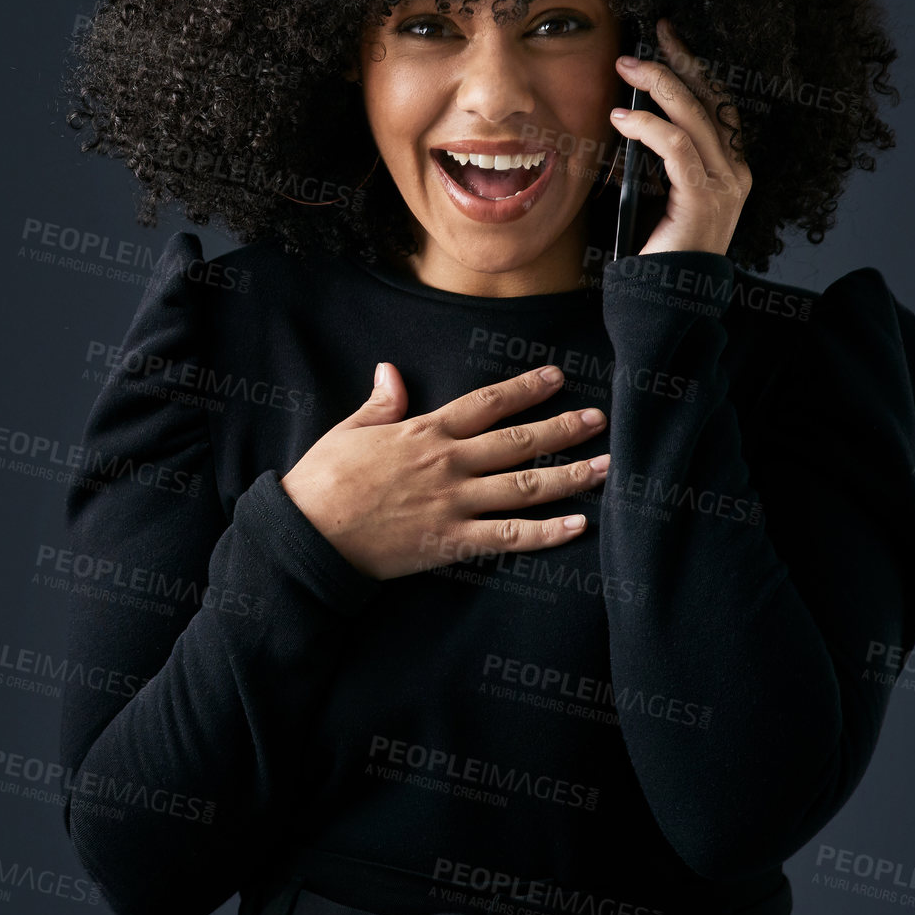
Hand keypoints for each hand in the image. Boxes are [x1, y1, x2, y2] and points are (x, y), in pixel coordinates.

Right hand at [279, 363, 608, 580]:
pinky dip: (546, 533)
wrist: (308, 534)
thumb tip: (390, 371)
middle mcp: (448, 463)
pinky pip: (508, 537)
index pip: (487, 403)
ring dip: (570, 475)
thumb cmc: (323, 480)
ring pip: (524, 485)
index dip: (525, 389)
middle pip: (518, 441)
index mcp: (424, 432)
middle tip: (599, 419)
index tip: (556, 377)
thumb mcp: (349, 431)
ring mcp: (453, 503)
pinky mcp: (450, 542)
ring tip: (606, 466)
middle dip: (563, 427)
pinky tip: (577, 526)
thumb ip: (380, 403)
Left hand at [610, 17, 751, 256]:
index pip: (716, 105)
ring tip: (626, 68)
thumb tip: (631, 114)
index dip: (693, 68)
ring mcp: (725, 185)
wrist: (667, 296)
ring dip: (658, 85)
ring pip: (694, 116)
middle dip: (679, 61)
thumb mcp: (661, 191)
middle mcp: (736, 172)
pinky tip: (622, 119)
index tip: (667, 41)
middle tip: (651, 35)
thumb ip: (660, 158)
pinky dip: (647, 127)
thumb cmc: (659, 248)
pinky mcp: (703, 198)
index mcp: (730, 168)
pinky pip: (676, 148)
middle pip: (711, 99)